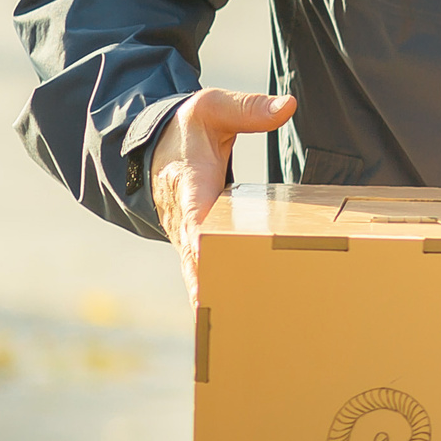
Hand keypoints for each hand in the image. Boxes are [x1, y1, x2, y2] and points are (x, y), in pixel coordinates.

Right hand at [152, 89, 296, 303]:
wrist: (153, 146)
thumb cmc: (186, 128)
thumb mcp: (212, 108)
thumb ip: (248, 109)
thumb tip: (288, 106)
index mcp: (191, 185)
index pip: (197, 219)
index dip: (205, 245)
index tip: (211, 268)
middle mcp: (185, 219)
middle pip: (198, 261)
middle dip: (213, 289)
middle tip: (236, 319)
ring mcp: (187, 237)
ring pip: (198, 274)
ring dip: (215, 301)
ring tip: (241, 334)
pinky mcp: (195, 245)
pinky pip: (203, 274)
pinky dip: (213, 297)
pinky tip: (232, 324)